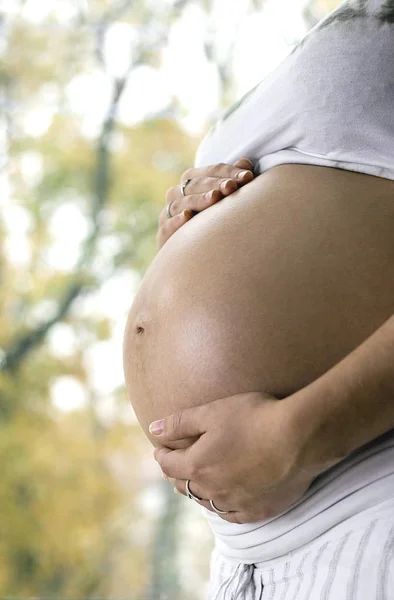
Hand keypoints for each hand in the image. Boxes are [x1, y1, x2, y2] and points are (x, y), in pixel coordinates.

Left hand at [151, 392, 317, 523]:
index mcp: (197, 466)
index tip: (161, 449)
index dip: (162, 455)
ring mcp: (236, 503)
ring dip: (199, 491)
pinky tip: (225, 501)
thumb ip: (179, 423)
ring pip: (208, 502)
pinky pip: (233, 514)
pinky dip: (224, 506)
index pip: (168, 465)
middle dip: (176, 475)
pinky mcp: (260, 510)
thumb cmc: (254, 418)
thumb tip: (153, 430)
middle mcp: (213, 490)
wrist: (300, 438)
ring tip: (198, 482)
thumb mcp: (212, 412)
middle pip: (185, 486)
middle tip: (175, 466)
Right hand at [156, 158, 254, 248]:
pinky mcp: (163, 233)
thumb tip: (245, 163)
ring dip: (199, 199)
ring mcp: (169, 212)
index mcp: (191, 181)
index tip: (248, 177)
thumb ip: (232, 181)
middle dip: (215, 184)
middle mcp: (177, 194)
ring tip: (215, 197)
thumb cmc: (211, 223)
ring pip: (182, 202)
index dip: (229, 172)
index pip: (211, 171)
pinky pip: (168, 224)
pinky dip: (177, 220)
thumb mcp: (223, 200)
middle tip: (232, 186)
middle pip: (196, 184)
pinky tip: (188, 216)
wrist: (191, 255)